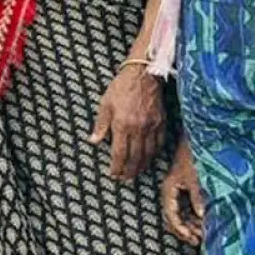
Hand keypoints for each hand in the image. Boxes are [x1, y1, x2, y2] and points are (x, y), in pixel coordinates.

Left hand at [91, 64, 166, 180]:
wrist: (143, 74)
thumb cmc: (121, 88)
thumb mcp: (104, 104)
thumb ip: (100, 125)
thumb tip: (93, 141)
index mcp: (122, 125)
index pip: (119, 153)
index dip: (117, 167)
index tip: (114, 175)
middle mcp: (138, 128)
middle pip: (135, 157)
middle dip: (129, 171)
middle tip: (125, 179)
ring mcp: (152, 126)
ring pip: (148, 153)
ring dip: (142, 166)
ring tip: (136, 173)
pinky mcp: (161, 122)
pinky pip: (159, 143)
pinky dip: (154, 153)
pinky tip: (149, 158)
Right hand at [160, 141, 205, 245]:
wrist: (198, 140)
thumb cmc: (195, 156)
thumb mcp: (197, 178)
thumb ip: (198, 198)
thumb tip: (202, 217)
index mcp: (169, 190)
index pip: (171, 216)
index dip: (181, 230)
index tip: (193, 239)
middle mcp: (170, 193)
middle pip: (173, 218)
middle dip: (185, 231)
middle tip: (200, 240)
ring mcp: (177, 192)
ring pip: (180, 215)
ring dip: (190, 225)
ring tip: (204, 233)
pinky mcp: (185, 190)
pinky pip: (186, 209)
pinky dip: (194, 217)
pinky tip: (204, 222)